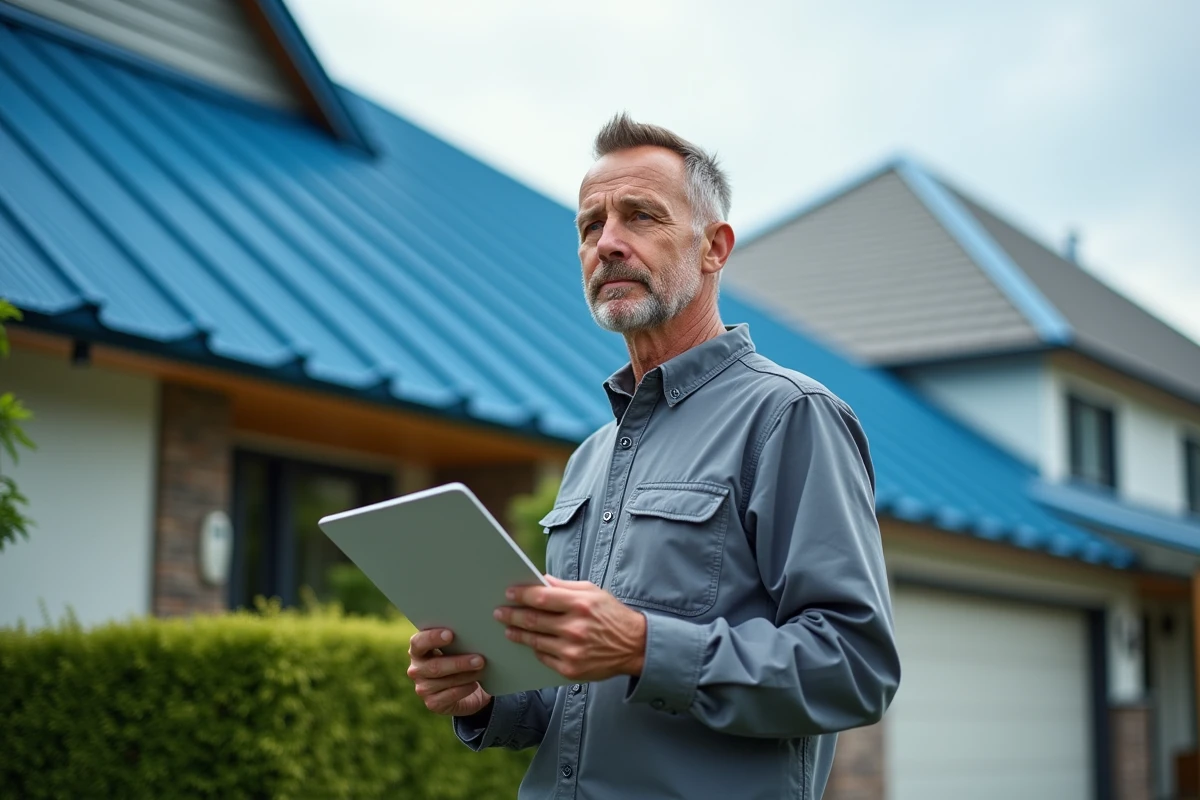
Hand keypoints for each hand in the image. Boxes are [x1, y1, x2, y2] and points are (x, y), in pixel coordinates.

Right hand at [406, 628, 492, 716]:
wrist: (467, 688)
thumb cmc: (459, 658)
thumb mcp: (456, 647)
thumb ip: (456, 640)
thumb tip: (472, 633)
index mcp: (418, 650)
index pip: (418, 643)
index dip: (432, 638)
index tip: (450, 634)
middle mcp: (416, 669)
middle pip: (435, 666)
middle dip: (459, 662)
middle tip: (479, 659)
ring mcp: (423, 688)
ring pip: (445, 681)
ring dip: (466, 675)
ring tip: (481, 669)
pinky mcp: (432, 703)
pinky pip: (450, 696)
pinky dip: (465, 689)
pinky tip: (475, 684)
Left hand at [495, 576, 646, 681]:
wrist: (634, 646)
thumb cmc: (611, 615)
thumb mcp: (592, 592)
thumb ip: (565, 586)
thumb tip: (540, 580)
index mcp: (580, 605)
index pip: (542, 598)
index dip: (522, 595)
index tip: (509, 593)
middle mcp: (575, 628)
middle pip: (533, 620)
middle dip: (512, 615)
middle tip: (499, 612)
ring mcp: (572, 651)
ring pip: (535, 641)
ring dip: (517, 633)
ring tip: (508, 628)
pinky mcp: (571, 669)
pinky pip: (544, 658)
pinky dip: (535, 650)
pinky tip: (528, 643)